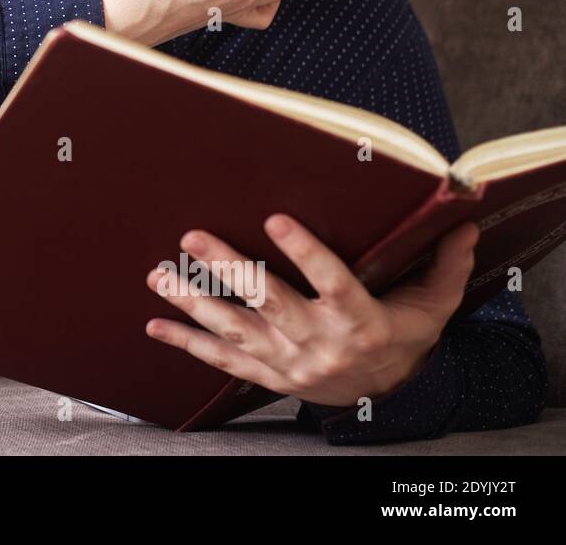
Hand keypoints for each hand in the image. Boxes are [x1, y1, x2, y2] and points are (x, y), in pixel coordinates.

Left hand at [143, 215, 479, 407]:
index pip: (333, 284)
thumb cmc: (404, 337)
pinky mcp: (268, 375)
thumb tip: (462, 222)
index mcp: (361, 321)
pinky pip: (222, 360)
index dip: (306, 253)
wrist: (388, 397)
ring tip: (160, 275)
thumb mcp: (433, 305)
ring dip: (194, 301)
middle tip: (193, 237)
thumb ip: (444, 265)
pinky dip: (187, 343)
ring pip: (236, 329)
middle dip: (228, 270)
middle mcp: (320, 343)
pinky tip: (155, 325)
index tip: (276, 219)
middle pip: (269, 303)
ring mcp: (289, 362)